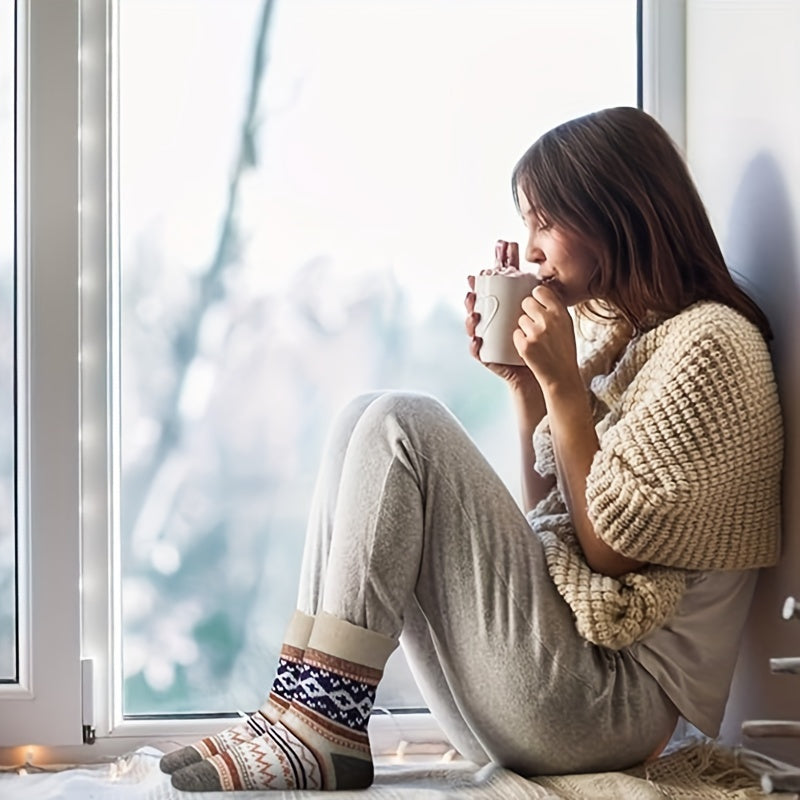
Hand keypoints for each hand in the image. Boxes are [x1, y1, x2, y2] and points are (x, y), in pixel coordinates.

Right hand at [465, 273, 538, 392]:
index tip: (478, 275)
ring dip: (469, 321)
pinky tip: (477, 340)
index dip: (480, 286)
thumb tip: (541, 281)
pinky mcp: (489, 357)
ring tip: (474, 315)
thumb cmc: (542, 342)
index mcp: (502, 314)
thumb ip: (537, 301)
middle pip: (476, 310)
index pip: (488, 297)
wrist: (543, 370)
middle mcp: (491, 326)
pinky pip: (477, 352)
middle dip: (470, 301)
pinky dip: (474, 346)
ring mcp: (488, 342)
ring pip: (473, 329)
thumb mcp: (539, 318)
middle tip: (472, 294)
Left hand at [513, 284, 579, 389]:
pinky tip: (532, 349)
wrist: (563, 377)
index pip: (540, 291)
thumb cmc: (564, 351)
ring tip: (537, 341)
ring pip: (520, 320)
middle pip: (526, 303)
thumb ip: (554, 310)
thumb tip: (540, 295)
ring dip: (524, 328)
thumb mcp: (566, 327)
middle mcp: (550, 320)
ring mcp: (536, 333)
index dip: (536, 297)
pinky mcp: (526, 345)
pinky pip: (516, 334)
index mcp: (561, 313)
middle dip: (527, 312)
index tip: (536, 303)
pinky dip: (520, 341)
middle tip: (534, 325)